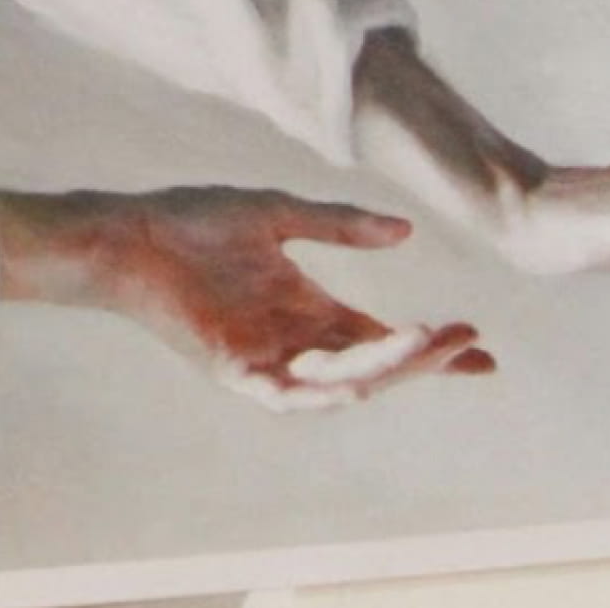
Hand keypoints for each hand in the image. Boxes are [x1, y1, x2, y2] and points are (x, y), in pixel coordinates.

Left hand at [0, 186, 495, 410]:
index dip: (433, 348)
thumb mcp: (277, 216)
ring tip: (430, 344)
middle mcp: (297, 343)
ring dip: (387, 370)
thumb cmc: (191, 223)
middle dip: (425, 358)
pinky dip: (326, 391)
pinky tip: (358, 383)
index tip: (483, 349)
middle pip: (376, 365)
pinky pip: (290, 393)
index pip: (385, 339)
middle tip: (469, 340)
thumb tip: (405, 230)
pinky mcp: (234, 371)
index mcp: (311, 310)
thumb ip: (338, 225)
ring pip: (343, 383)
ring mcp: (268, 361)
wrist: (126, 234)